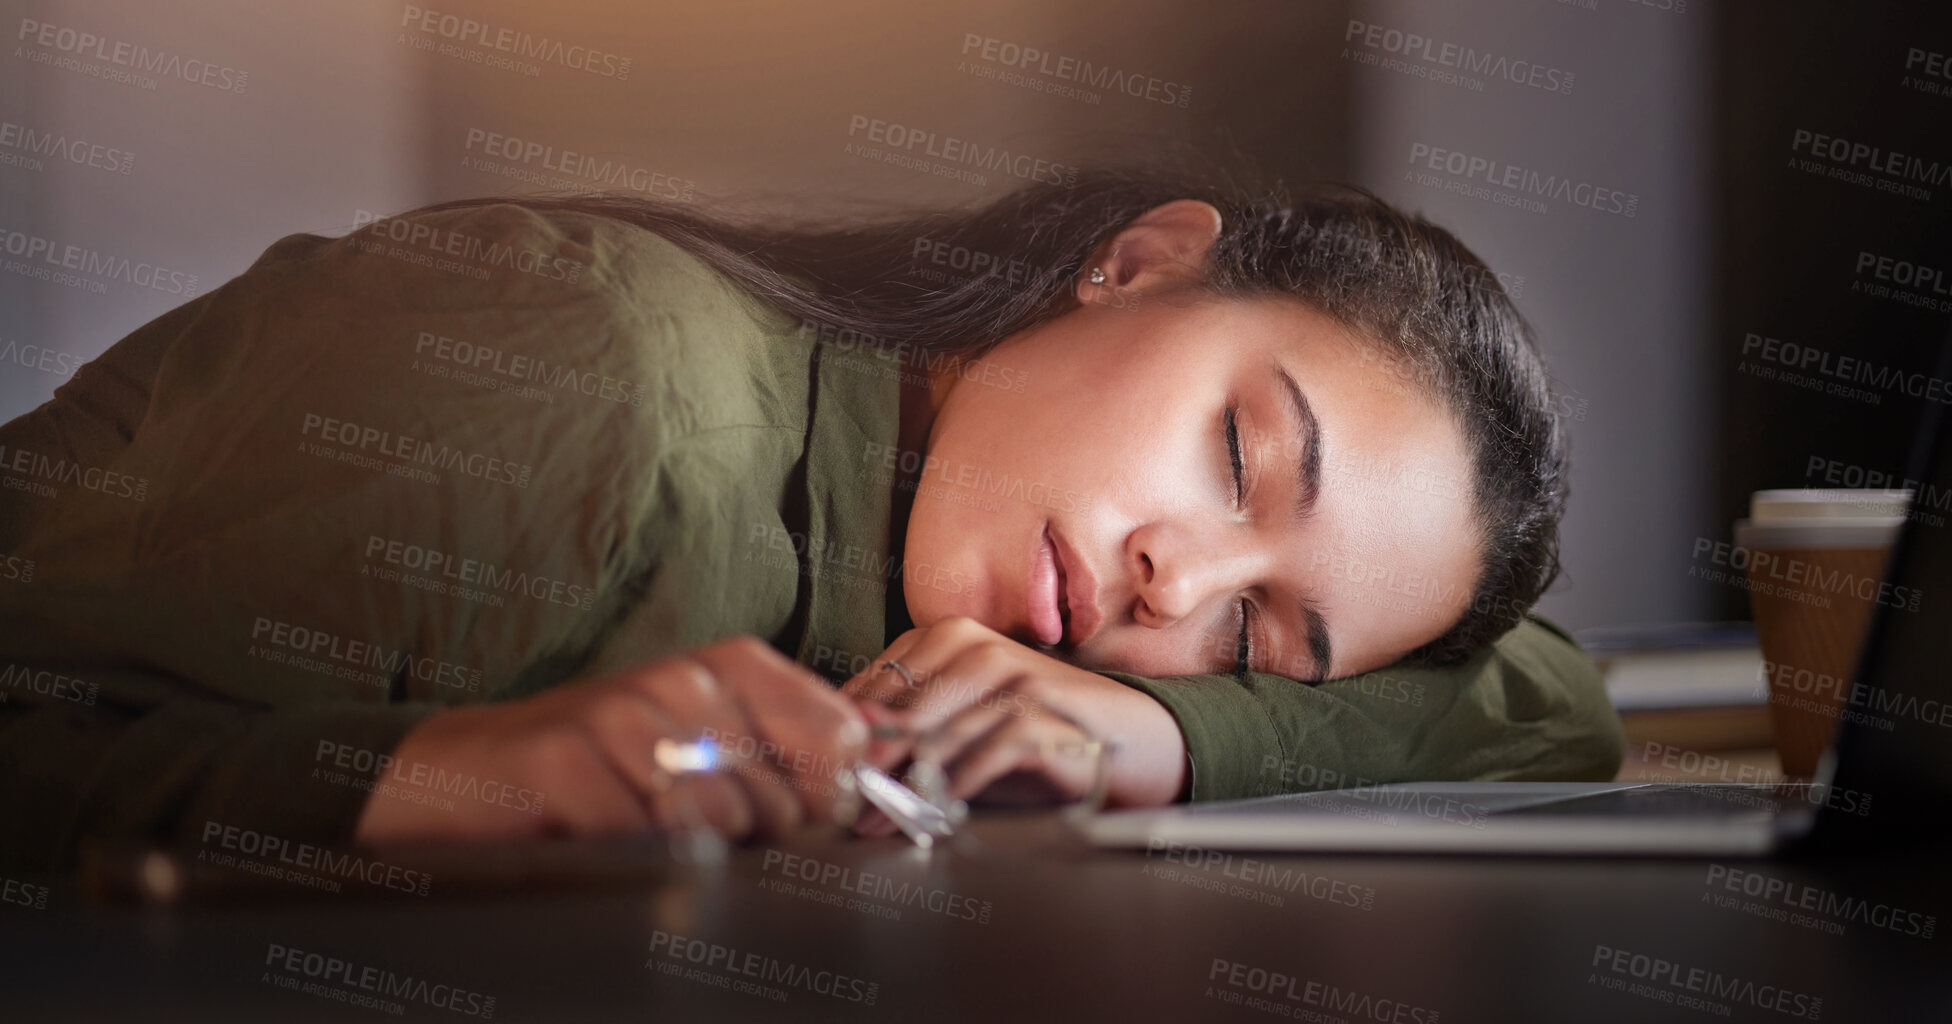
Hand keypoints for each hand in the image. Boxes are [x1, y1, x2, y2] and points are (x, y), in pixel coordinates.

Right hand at [353, 636, 867, 844]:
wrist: (469, 771)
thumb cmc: (604, 766)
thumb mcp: (709, 747)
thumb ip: (796, 752)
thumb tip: (891, 752)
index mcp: (731, 667)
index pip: (838, 738)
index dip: (829, 801)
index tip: (801, 826)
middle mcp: (681, 677)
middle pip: (779, 801)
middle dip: (751, 845)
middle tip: (690, 838)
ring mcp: (619, 712)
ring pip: (715, 822)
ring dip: (686, 855)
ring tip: (642, 836)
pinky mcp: (560, 756)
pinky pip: (640, 838)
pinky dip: (629, 858)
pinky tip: (602, 841)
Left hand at [840, 617, 1186, 813]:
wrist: (1131, 743)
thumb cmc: (1037, 737)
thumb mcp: (964, 729)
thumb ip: (910, 731)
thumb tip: (842, 756)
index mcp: (946, 638)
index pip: (875, 682)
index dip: (847, 731)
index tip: (824, 775)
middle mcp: (976, 646)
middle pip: (900, 708)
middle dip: (868, 763)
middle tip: (841, 807)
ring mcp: (1012, 674)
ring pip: (936, 730)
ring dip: (903, 783)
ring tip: (877, 821)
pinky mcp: (1044, 709)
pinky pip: (987, 749)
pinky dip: (959, 785)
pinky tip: (939, 813)